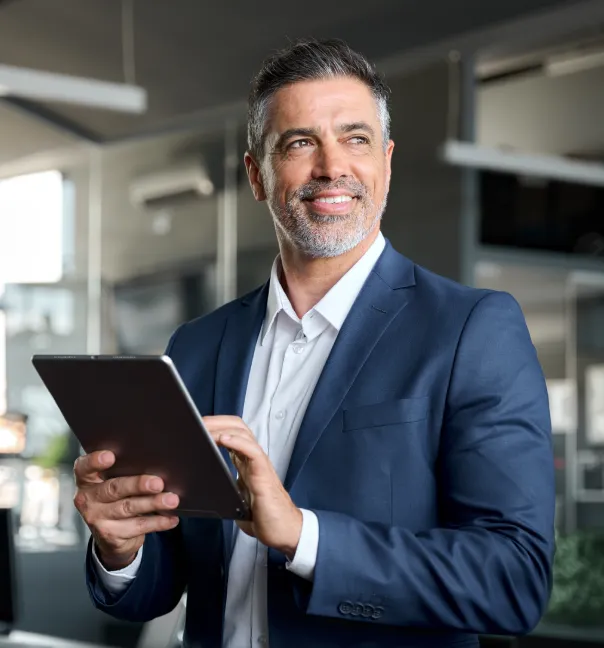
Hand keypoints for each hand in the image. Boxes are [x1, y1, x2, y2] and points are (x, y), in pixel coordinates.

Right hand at [73, 450, 180, 570]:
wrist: (111, 537)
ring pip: (129, 508)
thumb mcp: (114, 483)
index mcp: (87, 480)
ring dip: (153, 503)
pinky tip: (171, 517)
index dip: (95, 461)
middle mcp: (87, 499)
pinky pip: (138, 526)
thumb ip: (124, 472)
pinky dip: (158, 521)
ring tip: (172, 500)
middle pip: (114, 488)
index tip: (110, 456)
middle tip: (158, 483)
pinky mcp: (110, 536)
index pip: (84, 468)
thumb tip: (157, 465)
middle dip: (138, 485)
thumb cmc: (117, 498)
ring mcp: (97, 519)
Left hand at [204, 416, 302, 558]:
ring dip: (222, 427)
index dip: (215, 425)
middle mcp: (253, 459)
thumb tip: (196, 488)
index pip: (232, 433)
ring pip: (244, 434)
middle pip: (237, 427)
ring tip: (206, 428)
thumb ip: (222, 487)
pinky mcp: (264, 475)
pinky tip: (224, 439)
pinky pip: (253, 452)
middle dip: (216, 420)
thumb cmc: (262, 517)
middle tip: (197, 422)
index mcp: (245, 462)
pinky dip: (238, 442)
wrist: (284, 532)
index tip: (196, 425)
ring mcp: (260, 465)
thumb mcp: (235, 498)